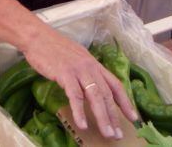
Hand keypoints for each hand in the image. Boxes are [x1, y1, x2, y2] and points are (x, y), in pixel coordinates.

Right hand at [23, 28, 137, 138]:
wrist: (38, 36)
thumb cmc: (54, 48)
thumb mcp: (76, 59)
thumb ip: (85, 72)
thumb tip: (91, 89)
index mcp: (94, 64)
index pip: (115, 84)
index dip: (125, 101)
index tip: (133, 117)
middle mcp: (90, 67)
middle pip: (107, 94)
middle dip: (115, 116)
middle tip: (118, 134)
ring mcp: (79, 70)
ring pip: (95, 96)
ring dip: (102, 117)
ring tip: (107, 133)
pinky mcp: (65, 74)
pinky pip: (75, 95)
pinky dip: (79, 111)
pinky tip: (82, 124)